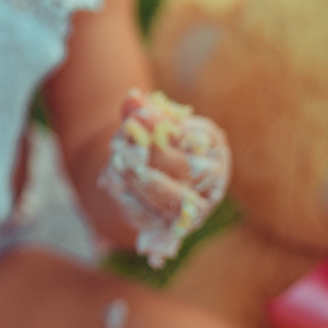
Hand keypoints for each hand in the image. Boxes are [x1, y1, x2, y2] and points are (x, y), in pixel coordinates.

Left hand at [97, 89, 229, 267]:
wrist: (142, 176)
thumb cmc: (152, 142)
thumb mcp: (148, 123)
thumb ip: (140, 112)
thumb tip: (133, 98)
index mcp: (213, 149)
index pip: (193, 138)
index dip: (162, 127)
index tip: (137, 117)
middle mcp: (212, 182)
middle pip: (184, 169)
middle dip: (148, 155)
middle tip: (121, 147)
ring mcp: (194, 210)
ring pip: (168, 198)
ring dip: (135, 180)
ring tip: (114, 165)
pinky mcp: (170, 229)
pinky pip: (154, 222)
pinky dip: (138, 214)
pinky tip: (126, 208)